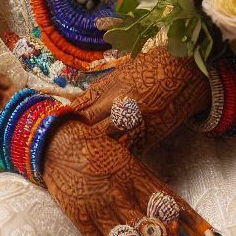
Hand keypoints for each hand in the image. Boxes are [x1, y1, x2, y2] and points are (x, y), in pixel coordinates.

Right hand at [42, 116, 222, 235]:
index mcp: (134, 172)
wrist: (55, 140)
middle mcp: (120, 190)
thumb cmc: (95, 147)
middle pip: (153, 230)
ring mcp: (99, 206)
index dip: (193, 223)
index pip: (170, 202)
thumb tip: (173, 216)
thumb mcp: (125, 158)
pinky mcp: (80, 218)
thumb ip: (147, 185)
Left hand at [68, 45, 208, 151]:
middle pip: (89, 129)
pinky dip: (116, 159)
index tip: (52, 128)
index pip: (80, 108)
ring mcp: (134, 124)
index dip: (64, 120)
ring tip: (77, 162)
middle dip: (73, 138)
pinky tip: (106, 165)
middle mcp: (119, 106)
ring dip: (93, 152)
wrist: (184, 72)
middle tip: (58, 149)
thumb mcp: (120, 73)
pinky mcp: (149, 138)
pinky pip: (127, 153)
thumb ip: (99, 91)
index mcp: (109, 87)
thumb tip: (75, 106)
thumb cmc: (150, 69)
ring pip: (106, 145)